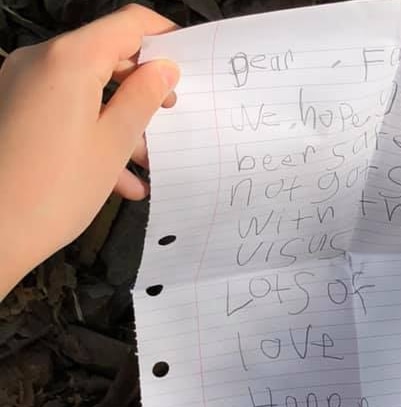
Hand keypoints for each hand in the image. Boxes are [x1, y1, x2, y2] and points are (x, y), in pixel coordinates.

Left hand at [0, 3, 179, 297]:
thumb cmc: (53, 192)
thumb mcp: (114, 143)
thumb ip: (144, 97)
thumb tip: (163, 70)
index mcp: (68, 60)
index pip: (128, 24)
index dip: (164, 38)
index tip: (187, 63)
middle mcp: (38, 61)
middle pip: (105, 56)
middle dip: (141, 88)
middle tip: (168, 120)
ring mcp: (19, 84)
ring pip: (85, 87)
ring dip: (118, 117)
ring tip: (143, 163)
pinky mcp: (11, 109)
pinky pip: (61, 108)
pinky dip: (90, 130)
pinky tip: (115, 174)